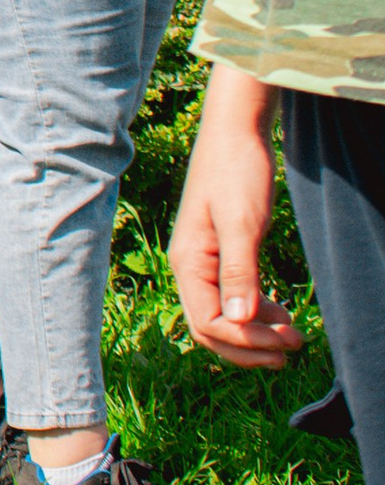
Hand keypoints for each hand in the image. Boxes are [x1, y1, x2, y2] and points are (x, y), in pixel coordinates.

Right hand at [168, 66, 304, 367]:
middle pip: (210, 327)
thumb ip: (239, 272)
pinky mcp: (219, 253)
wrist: (236, 133)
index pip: (208, 323)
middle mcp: (190, 266)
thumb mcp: (242, 224)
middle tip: (293, 350)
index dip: (246, 341)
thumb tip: (238, 321)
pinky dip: (256, 314)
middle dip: (250, 346)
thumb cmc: (237, 173)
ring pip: (222, 316)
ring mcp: (203, 261)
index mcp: (188, 262)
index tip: (287, 343)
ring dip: (255, 333)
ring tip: (294, 336)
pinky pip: (231, 298)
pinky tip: (282, 313)